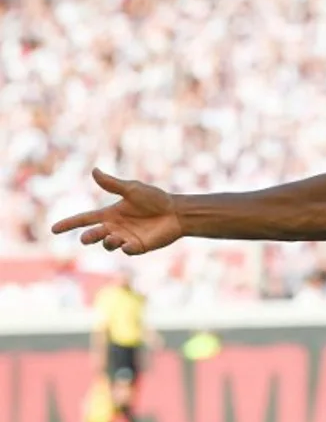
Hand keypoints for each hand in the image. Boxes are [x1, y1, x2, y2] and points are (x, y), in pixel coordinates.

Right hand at [51, 169, 183, 255]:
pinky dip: (126, 248)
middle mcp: (114, 227)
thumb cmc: (155, 199)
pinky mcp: (138, 247)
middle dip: (88, 237)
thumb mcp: (132, 189)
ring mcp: (125, 238)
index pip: (85, 219)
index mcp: (110, 214)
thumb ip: (112, 184)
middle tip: (87, 237)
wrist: (176, 212)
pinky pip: (127, 250)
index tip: (53, 229)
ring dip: (108, 241)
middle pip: (93, 234)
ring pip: (108, 244)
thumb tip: (94, 171)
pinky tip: (128, 244)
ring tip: (113, 237)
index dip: (69, 224)